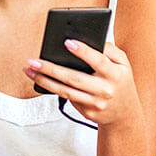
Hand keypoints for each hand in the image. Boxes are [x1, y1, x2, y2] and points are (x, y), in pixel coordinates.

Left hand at [25, 41, 141, 127]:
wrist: (125, 114)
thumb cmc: (121, 82)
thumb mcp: (124, 64)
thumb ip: (110, 50)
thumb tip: (90, 40)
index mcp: (115, 75)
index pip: (98, 61)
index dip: (83, 52)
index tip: (67, 42)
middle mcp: (105, 90)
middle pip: (74, 79)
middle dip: (51, 69)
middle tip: (34, 61)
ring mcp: (95, 104)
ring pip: (66, 91)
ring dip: (45, 81)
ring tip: (29, 70)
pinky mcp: (87, 112)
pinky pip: (68, 99)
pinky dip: (53, 89)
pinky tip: (41, 80)